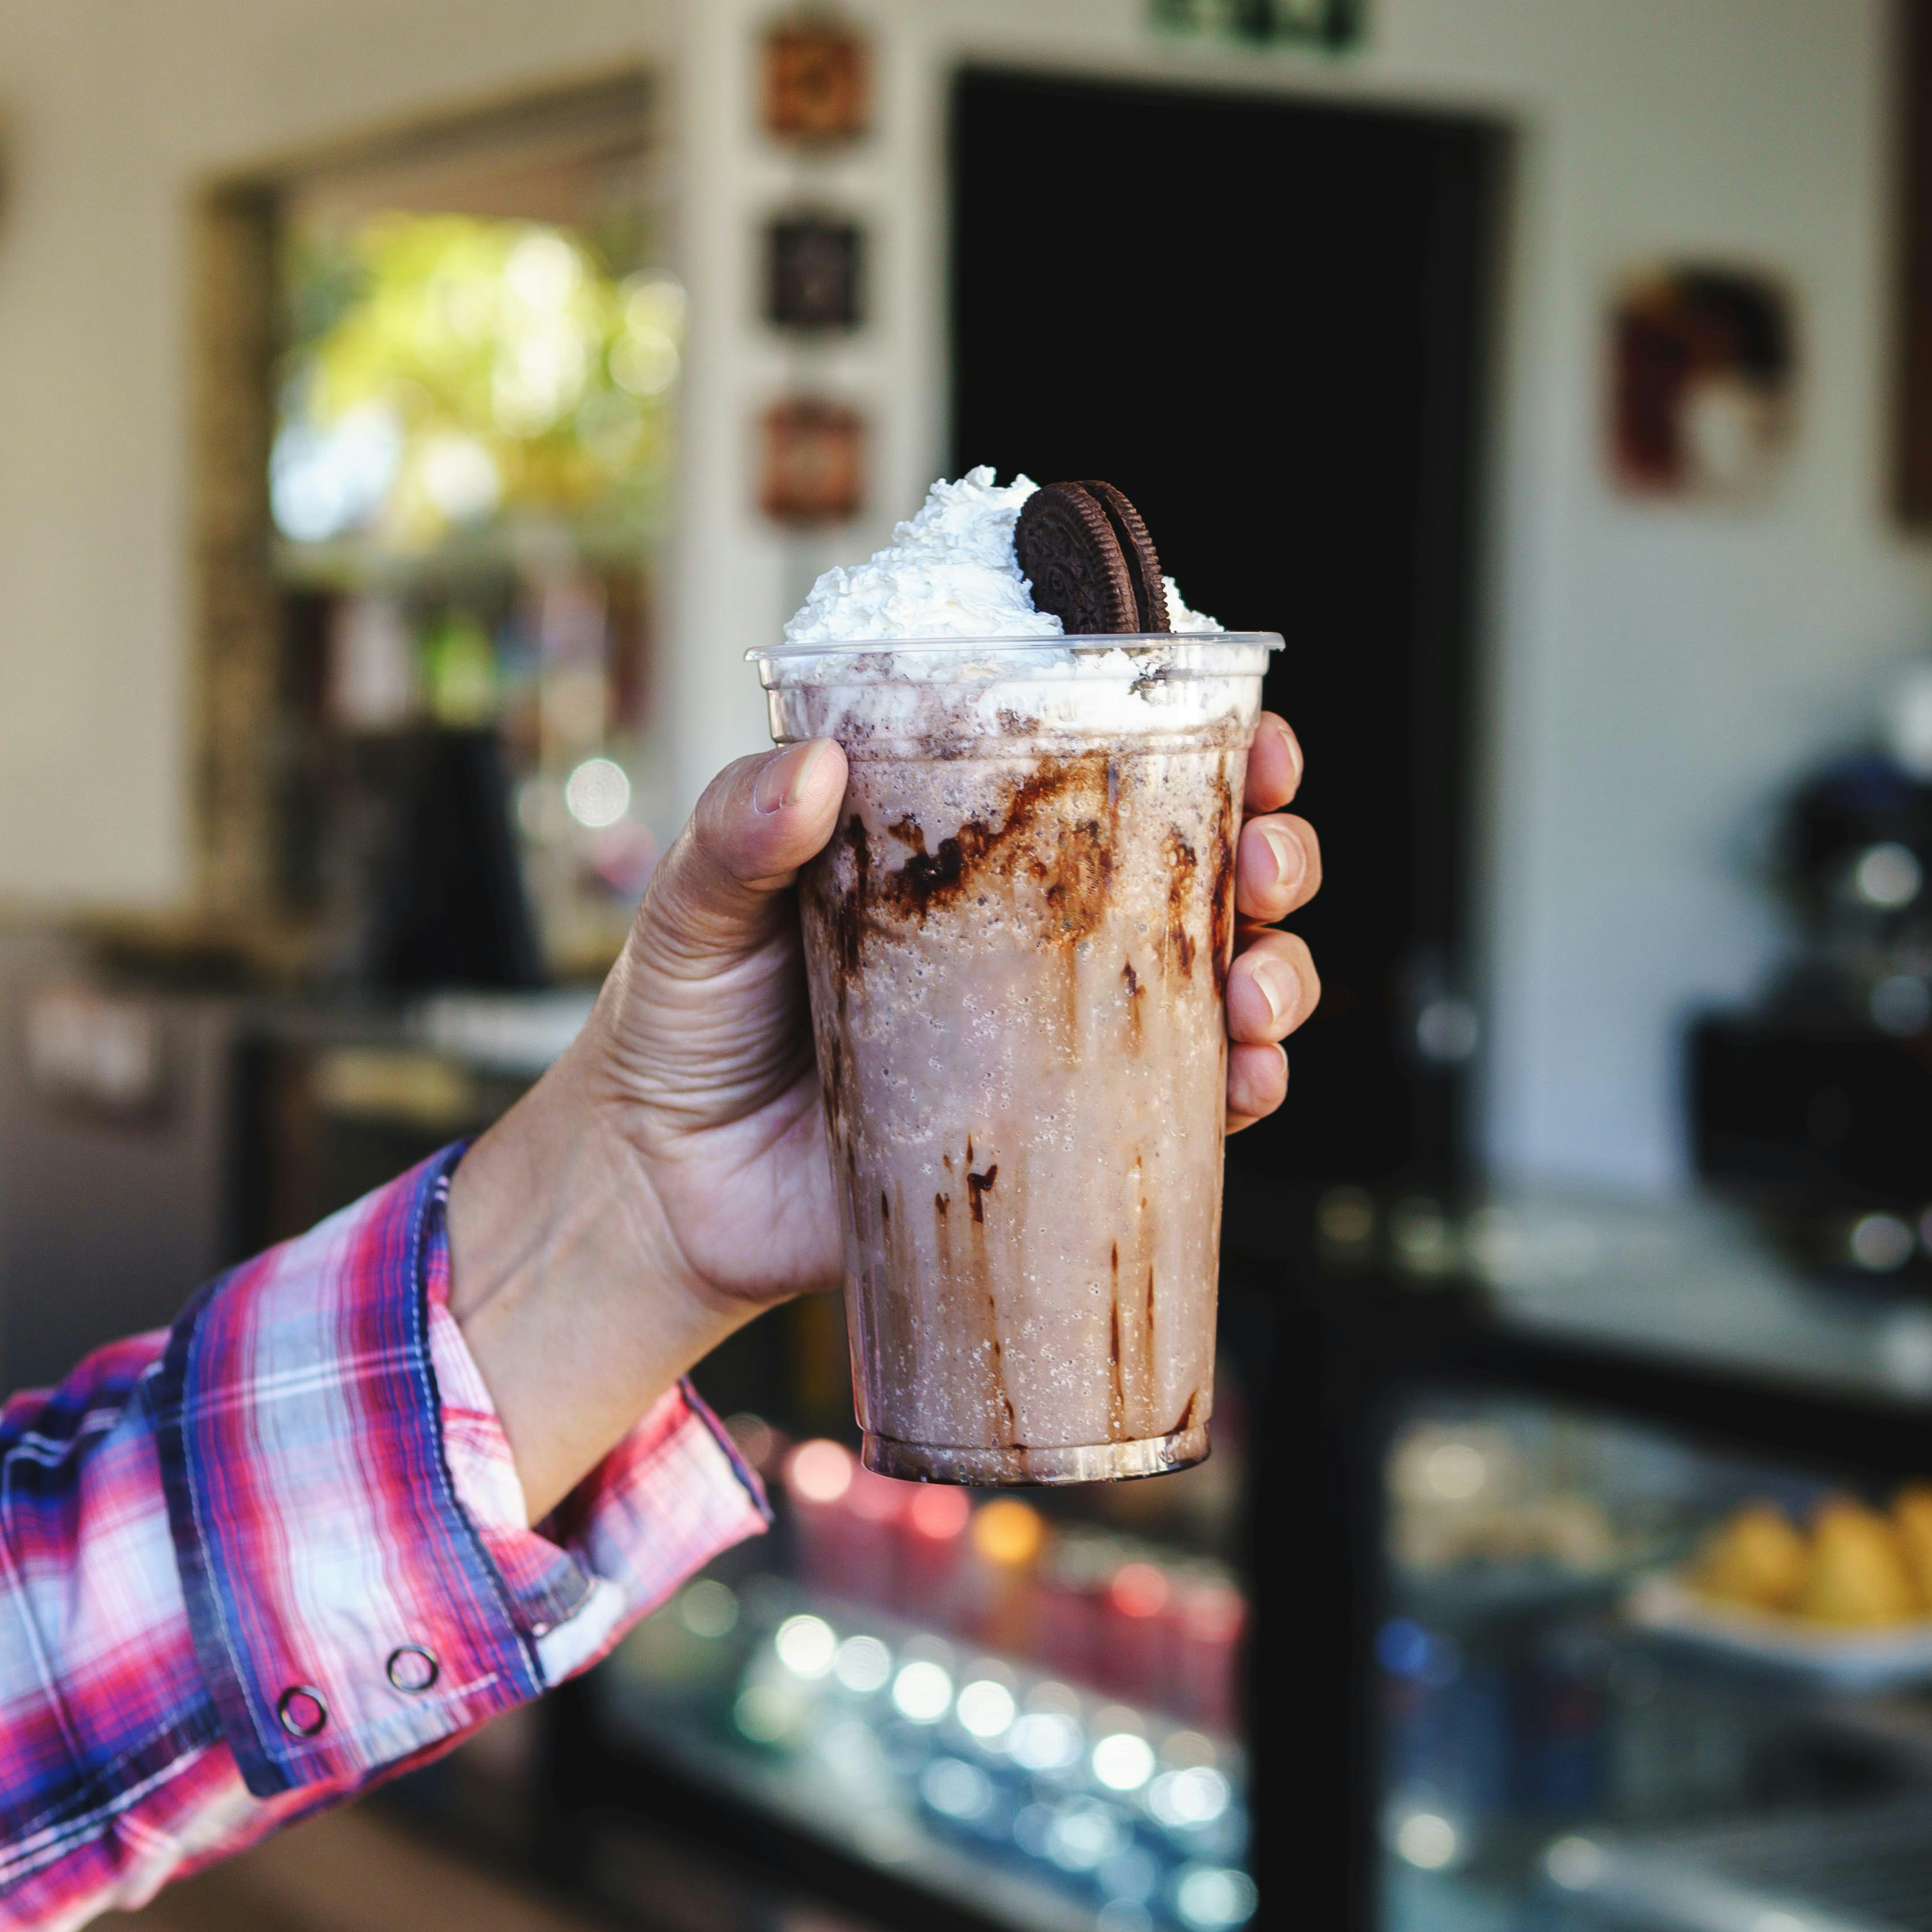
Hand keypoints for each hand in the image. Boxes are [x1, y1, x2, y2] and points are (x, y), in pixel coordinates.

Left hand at [448, 713, 1319, 1516]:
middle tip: (1266, 859)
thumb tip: (810, 766)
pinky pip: (1175, 1118)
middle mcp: (1033, 938)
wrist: (657, 1191)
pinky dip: (1238, 1095)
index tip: (1255, 740)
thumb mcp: (695, 906)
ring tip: (1260, 984)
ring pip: (1214, 992)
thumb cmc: (680, 1024)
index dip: (1208, 753)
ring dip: (1274, 977)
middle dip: (1270, 857)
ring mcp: (1052, 1043)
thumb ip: (738, 831)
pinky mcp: (1051, 1146)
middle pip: (1199, 878)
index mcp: (971, 851)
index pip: (1113, 775)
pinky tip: (1250, 1080)